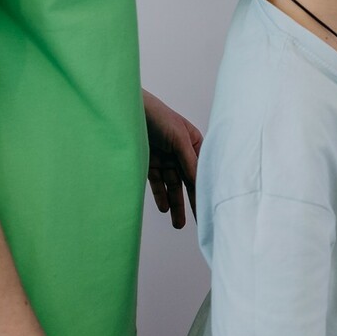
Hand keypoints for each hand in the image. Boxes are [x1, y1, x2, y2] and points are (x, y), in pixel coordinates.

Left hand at [143, 90, 203, 228]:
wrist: (127, 112)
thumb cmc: (158, 116)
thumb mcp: (178, 137)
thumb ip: (189, 160)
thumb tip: (199, 182)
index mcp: (193, 144)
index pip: (201, 170)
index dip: (205, 187)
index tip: (209, 206)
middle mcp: (181, 153)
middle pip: (189, 181)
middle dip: (193, 201)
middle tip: (199, 221)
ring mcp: (165, 159)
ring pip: (173, 186)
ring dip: (175, 204)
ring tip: (178, 224)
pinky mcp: (149, 164)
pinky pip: (157, 184)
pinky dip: (160, 196)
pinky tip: (163, 209)